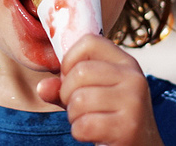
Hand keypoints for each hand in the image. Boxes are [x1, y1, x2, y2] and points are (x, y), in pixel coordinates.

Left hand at [37, 34, 163, 145]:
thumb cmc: (112, 117)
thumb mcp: (92, 95)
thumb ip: (65, 87)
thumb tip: (43, 87)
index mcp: (125, 63)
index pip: (89, 42)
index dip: (70, 59)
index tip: (70, 77)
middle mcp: (133, 77)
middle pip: (80, 71)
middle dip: (67, 93)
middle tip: (77, 106)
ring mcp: (133, 101)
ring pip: (79, 99)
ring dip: (73, 115)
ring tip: (87, 120)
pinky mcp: (128, 127)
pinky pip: (84, 125)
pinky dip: (80, 133)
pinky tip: (93, 134)